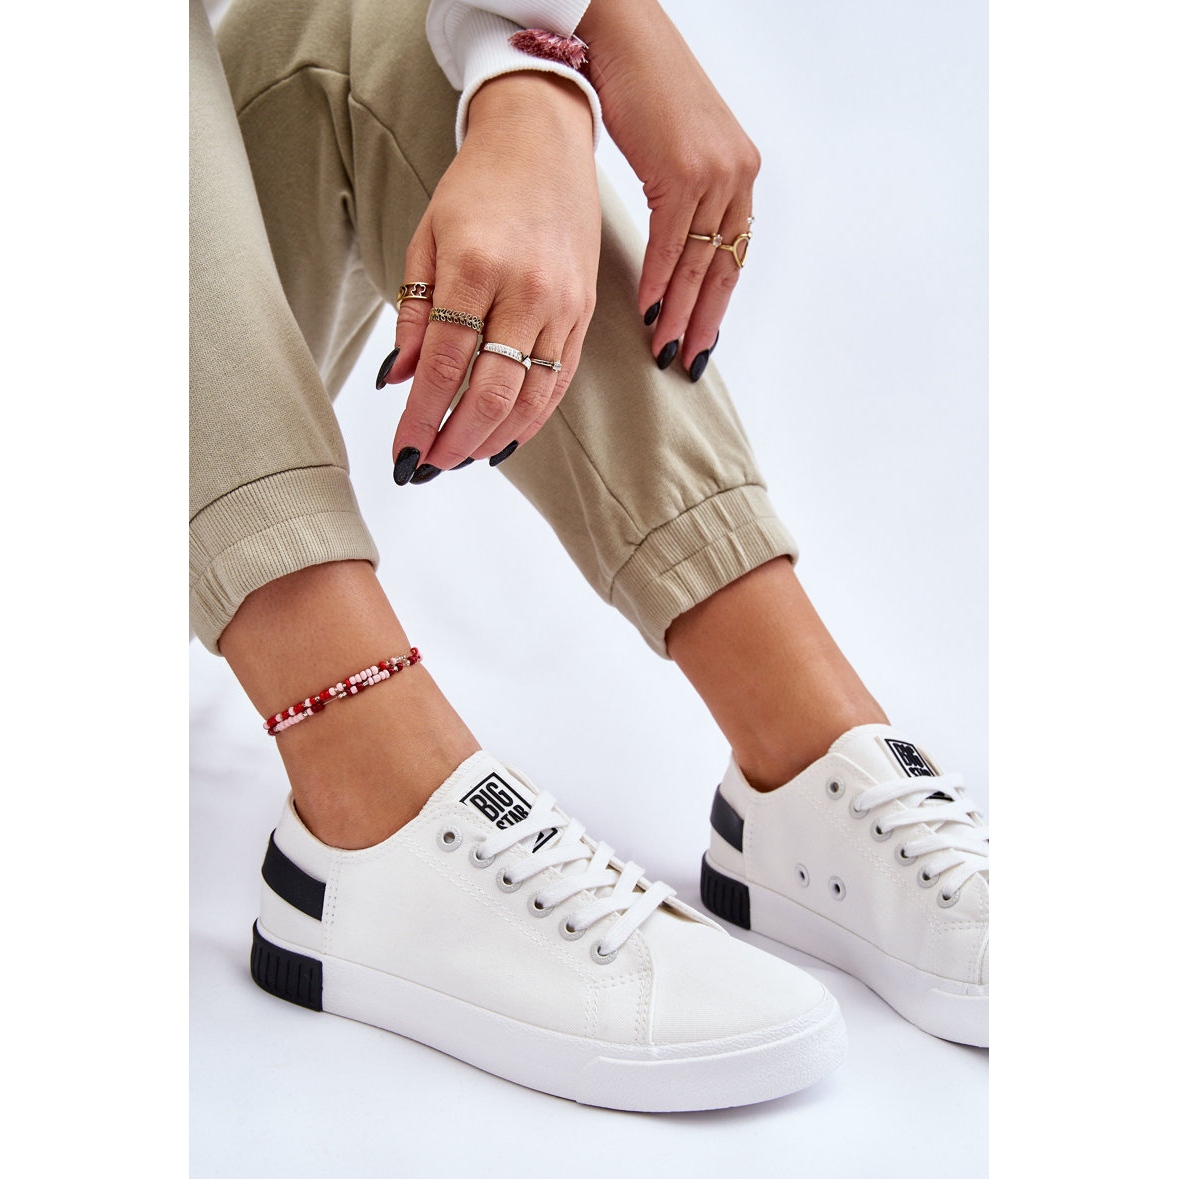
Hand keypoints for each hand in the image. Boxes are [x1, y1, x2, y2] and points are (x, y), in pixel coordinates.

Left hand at [381, 72, 599, 481]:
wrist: (543, 142)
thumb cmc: (476, 188)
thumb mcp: (426, 238)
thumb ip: (414, 313)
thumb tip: (399, 380)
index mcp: (476, 266)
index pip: (445, 365)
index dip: (420, 417)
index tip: (401, 451)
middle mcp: (526, 290)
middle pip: (491, 391)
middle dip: (454, 439)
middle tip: (426, 467)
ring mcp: (563, 305)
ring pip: (530, 396)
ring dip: (491, 438)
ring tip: (458, 460)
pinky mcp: (584, 313)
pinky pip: (559, 381)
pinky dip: (531, 419)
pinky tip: (503, 439)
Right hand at [577, 0, 759, 377]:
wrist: (622, 39)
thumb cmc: (644, 89)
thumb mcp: (677, 150)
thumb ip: (685, 196)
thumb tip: (675, 245)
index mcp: (740, 174)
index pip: (733, 256)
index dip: (717, 305)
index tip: (701, 341)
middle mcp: (737, 175)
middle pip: (723, 266)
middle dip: (704, 321)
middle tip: (687, 361)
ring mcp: (716, 172)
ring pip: (700, 261)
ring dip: (681, 311)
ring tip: (665, 348)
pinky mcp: (685, 170)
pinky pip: (673, 241)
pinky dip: (661, 280)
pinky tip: (651, 310)